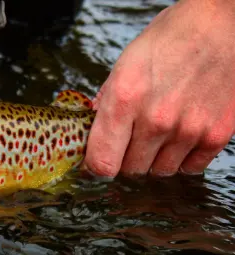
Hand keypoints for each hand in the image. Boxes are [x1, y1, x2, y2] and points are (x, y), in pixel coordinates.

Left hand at [84, 0, 234, 176]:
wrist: (221, 25)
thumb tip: (92, 131)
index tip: (97, 162)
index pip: (102, 162)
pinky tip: (180, 135)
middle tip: (132, 137)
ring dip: (155, 158)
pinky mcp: (216, 134)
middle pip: (130, 170)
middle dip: (126, 157)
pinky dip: (182, 158)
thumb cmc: (170, 39)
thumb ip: (106, 102)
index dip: (95, 166)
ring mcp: (188, 129)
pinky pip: (190, 168)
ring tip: (159, 131)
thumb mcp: (124, 64)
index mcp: (124, 98)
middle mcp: (156, 119)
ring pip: (159, 171)